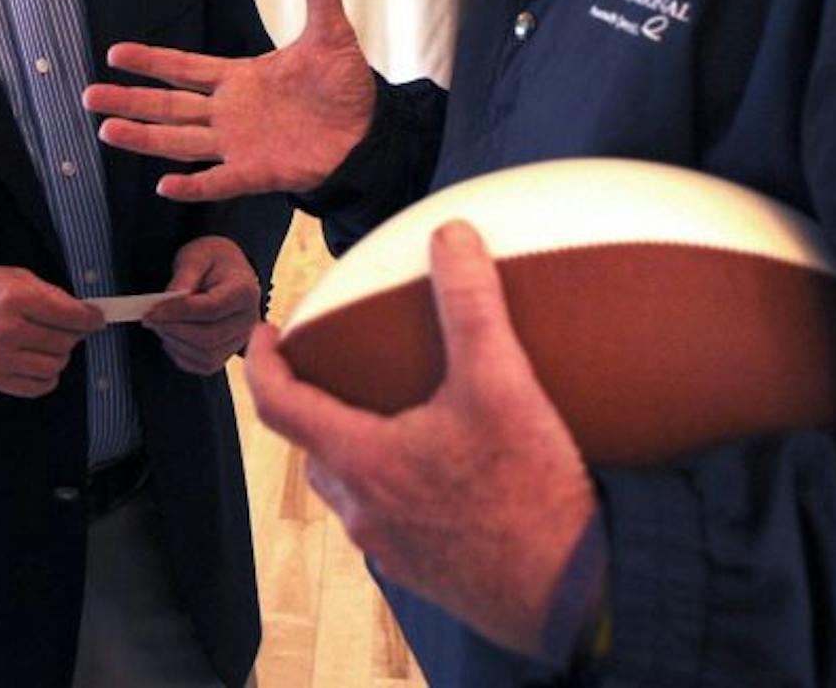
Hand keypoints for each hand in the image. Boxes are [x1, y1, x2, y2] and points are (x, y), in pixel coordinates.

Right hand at [0, 266, 104, 397]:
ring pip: (54, 366)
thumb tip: (87, 314)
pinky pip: (38, 386)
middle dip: (72, 335)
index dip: (89, 318)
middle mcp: (5, 331)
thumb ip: (52, 295)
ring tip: (45, 343)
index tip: (97, 319)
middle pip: (64, 342)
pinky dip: (46, 376)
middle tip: (66, 328)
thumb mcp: (16, 278)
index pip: (67, 315)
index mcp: (12, 299)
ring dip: (58, 355)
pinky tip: (36, 361)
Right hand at [83, 0, 376, 199]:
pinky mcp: (257, 172)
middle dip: (130, 100)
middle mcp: (229, 112)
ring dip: (145, 137)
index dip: (151, 61)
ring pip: (181, 141)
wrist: (370, 132)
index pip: (185, 68)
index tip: (114, 54)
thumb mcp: (330, 34)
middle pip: (169, 106)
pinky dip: (194, 184)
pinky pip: (219, 180)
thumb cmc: (344, 86)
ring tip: (108, 132)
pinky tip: (165, 186)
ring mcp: (239, 144)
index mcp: (238, 79)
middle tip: (89, 96)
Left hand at [142, 235, 261, 374]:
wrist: (227, 269)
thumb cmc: (211, 260)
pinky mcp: (230, 351)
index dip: (176, 313)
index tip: (150, 312)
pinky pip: (206, 365)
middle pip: (208, 337)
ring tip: (160, 326)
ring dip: (176, 344)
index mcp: (244, 291)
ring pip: (207, 355)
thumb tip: (169, 300)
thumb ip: (184, 276)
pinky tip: (171, 339)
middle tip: (150, 319)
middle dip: (173, 330)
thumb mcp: (196, 256)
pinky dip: (183, 357)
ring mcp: (242, 339)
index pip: (209, 309)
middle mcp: (249, 319)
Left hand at [244, 221, 597, 656]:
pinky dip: (398, 483)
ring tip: (395, 412)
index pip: (279, 404)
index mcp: (360, 460)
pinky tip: (446, 467)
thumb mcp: (501, 385)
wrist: (572, 600)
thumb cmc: (528, 496)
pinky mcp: (426, 570)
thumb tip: (451, 236)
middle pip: (315, 446)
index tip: (263, 334)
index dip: (262, 363)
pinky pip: (391, 517)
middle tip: (338, 367)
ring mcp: (391, 548)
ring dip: (359, 446)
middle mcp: (363, 509)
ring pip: (353, 486)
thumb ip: (470, 305)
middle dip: (316, 404)